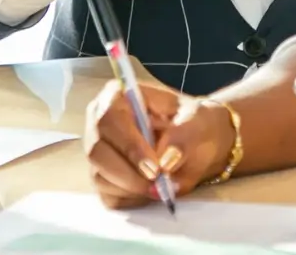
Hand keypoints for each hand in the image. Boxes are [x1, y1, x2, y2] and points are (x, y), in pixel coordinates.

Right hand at [84, 80, 236, 208]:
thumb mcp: (198, 121)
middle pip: (96, 151)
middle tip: (159, 184)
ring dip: (132, 188)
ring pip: (99, 176)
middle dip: (129, 174)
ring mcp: (99, 152)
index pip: (109, 119)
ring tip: (161, 187)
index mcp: (118, 96)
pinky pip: (107, 195)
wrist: (199, 144)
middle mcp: (100, 123)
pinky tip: (151, 191)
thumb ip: (184, 137)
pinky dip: (131, 199)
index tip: (154, 168)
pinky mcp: (104, 177)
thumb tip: (167, 160)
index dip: (128, 145)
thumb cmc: (193, 123)